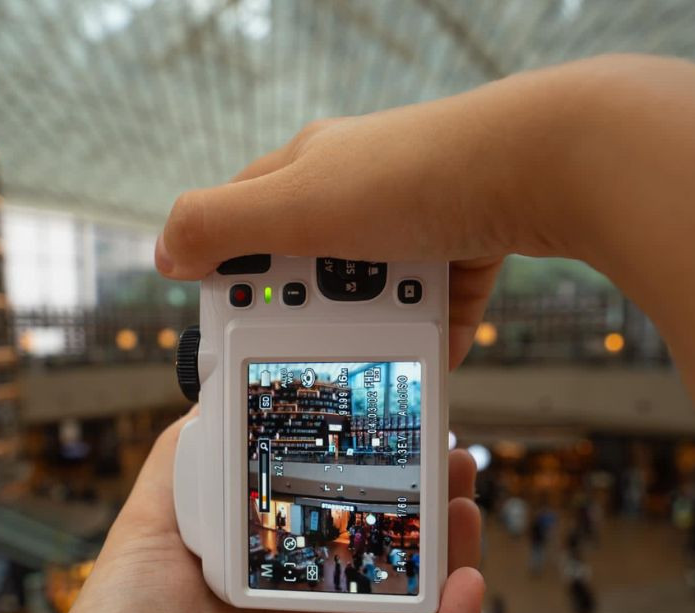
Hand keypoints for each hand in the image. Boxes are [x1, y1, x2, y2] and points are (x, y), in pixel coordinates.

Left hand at [0, 411, 482, 612]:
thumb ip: (185, 465)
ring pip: (417, 604)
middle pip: (392, 555)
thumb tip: (216, 406)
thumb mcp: (150, 528)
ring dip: (452, 554)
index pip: (345, 517)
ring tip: (465, 504)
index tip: (401, 434)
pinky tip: (464, 581)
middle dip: (429, 506)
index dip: (378, 477)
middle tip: (451, 461)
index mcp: (274, 572)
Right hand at [155, 54, 694, 441]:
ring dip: (368, 325)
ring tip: (375, 342)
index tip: (231, 324)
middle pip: (309, 270)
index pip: (244, 225)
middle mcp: (357, 191)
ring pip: (370, 294)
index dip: (230, 276)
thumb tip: (163, 251)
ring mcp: (411, 223)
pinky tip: (418, 360)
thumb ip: (217, 225)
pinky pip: (428, 307)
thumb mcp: (292, 203)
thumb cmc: (410, 178)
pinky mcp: (457, 252)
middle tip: (310, 338)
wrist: (532, 169)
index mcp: (306, 171)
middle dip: (309, 311)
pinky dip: (421, 336)